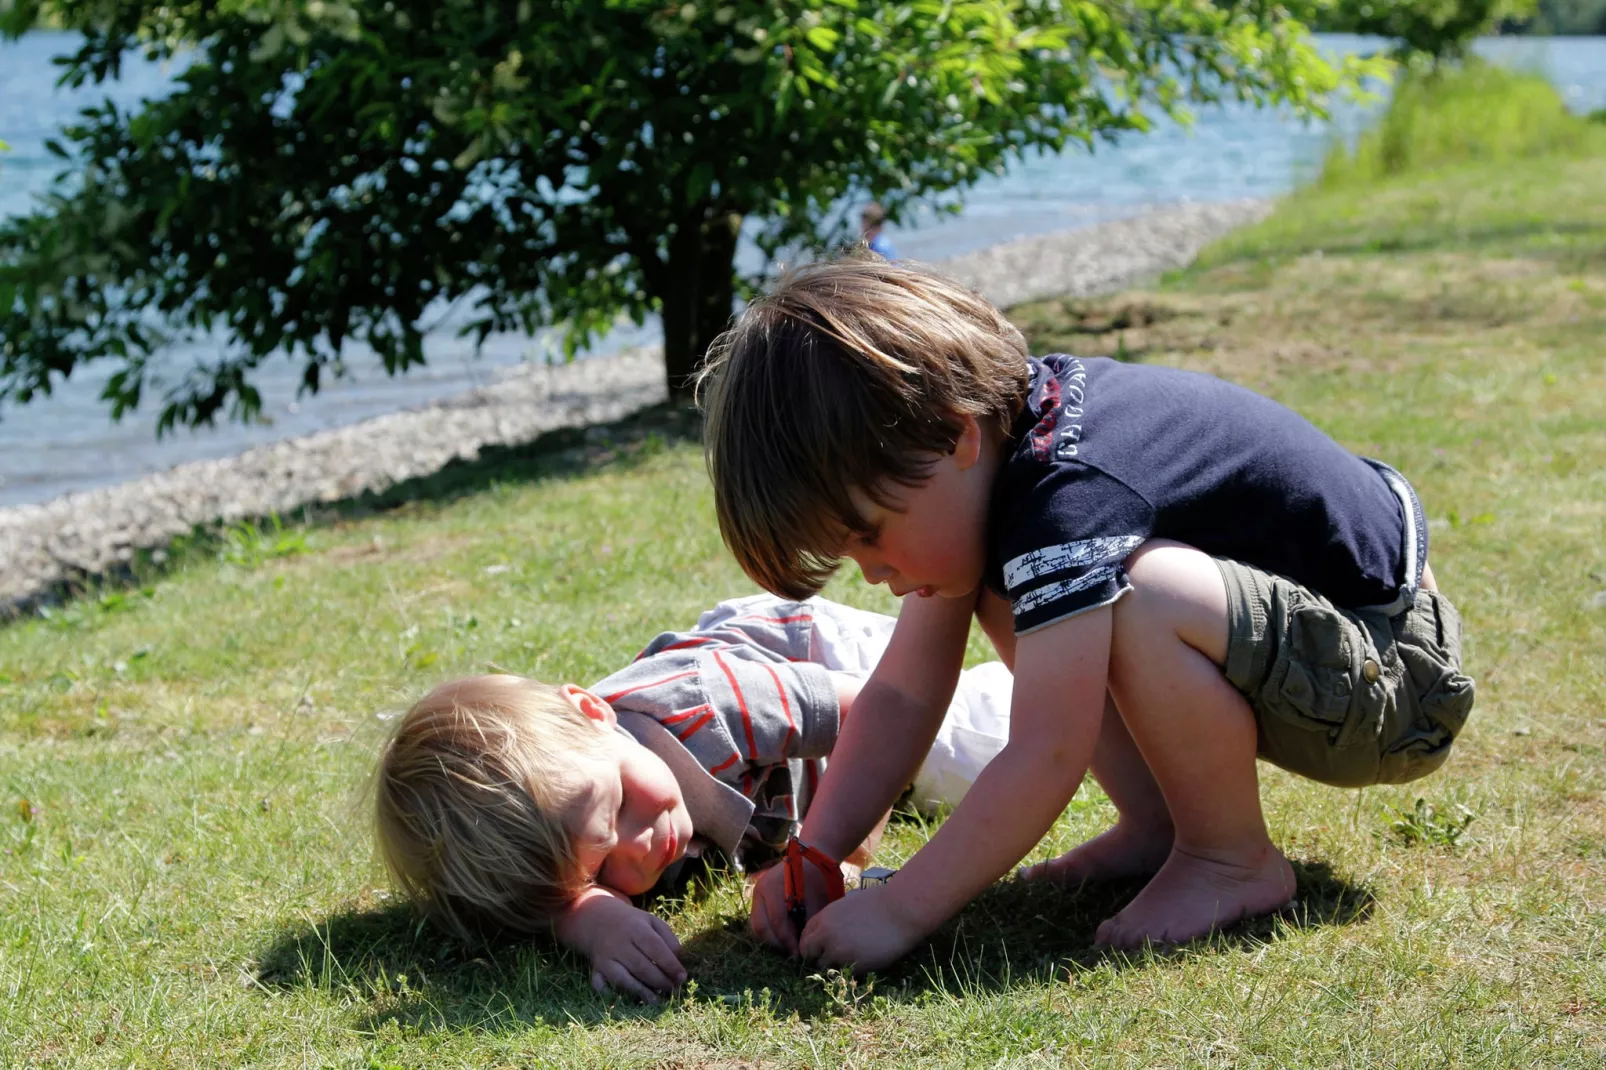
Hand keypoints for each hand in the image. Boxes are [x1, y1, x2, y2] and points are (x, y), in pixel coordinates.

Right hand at [554, 891, 685, 1002]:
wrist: (598, 919)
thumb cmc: (633, 923)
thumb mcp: (652, 922)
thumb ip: (668, 938)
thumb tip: (679, 960)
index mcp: (635, 928)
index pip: (655, 948)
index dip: (670, 964)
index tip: (682, 977)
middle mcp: (618, 943)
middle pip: (641, 966)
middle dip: (659, 981)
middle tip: (673, 989)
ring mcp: (605, 958)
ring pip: (623, 979)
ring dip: (642, 991)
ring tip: (657, 1000)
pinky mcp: (595, 969)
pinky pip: (601, 986)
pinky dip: (611, 995)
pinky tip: (627, 1000)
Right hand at [748, 856, 839, 956]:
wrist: (812, 858)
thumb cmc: (817, 878)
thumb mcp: (817, 900)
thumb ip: (808, 922)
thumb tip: (805, 948)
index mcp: (774, 887)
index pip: (777, 922)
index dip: (788, 942)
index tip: (799, 955)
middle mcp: (760, 890)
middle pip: (761, 927)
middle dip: (776, 944)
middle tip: (792, 954)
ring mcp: (757, 893)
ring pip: (757, 926)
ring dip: (771, 940)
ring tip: (788, 948)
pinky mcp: (758, 898)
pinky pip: (759, 920)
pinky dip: (770, 931)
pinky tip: (784, 938)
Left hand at [799, 884, 925, 973]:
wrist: (901, 910)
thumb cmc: (880, 902)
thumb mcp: (848, 904)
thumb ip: (834, 919)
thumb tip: (828, 931)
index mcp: (825, 918)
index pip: (805, 937)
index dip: (811, 945)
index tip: (818, 950)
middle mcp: (826, 935)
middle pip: (809, 954)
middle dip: (817, 957)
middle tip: (830, 959)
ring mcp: (839, 952)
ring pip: (824, 967)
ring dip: (834, 966)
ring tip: (849, 961)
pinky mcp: (854, 965)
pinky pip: (844, 974)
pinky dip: (850, 972)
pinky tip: (862, 963)